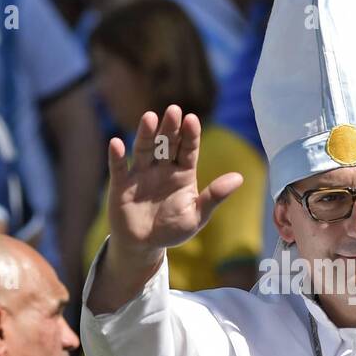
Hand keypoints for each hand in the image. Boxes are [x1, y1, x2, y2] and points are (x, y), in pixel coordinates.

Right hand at [105, 105, 241, 261]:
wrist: (144, 245)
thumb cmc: (172, 229)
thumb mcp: (197, 215)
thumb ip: (214, 196)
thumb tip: (239, 178)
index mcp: (183, 173)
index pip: (188, 149)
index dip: (190, 135)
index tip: (192, 119)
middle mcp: (162, 168)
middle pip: (167, 144)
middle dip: (170, 128)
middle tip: (174, 110)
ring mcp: (141, 174)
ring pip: (144, 149)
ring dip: (146, 134)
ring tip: (150, 117)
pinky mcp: (122, 185)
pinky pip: (119, 168)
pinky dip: (117, 156)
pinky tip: (116, 143)